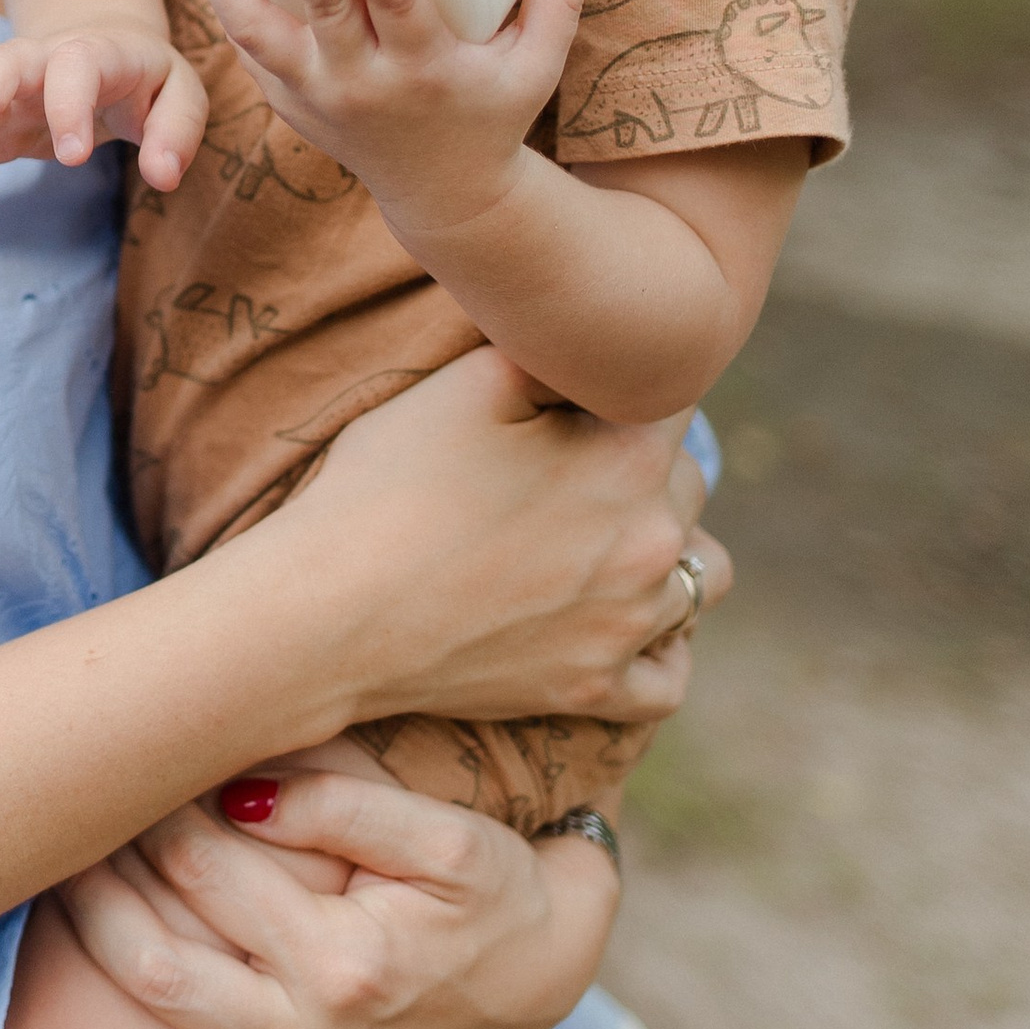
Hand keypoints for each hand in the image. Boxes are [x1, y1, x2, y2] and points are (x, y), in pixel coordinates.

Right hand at [0, 25, 207, 259]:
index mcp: (92, 51)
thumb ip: (177, 130)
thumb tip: (162, 177)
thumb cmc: (145, 77)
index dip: (68, 105)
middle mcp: (37, 64)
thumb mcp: (181, 92)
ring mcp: (5, 95)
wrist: (104, 45)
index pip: (74, 66)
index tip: (72, 158)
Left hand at [0, 757, 621, 1028]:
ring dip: (74, 938)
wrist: (544, 975)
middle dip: (103, 856)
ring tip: (25, 870)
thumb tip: (230, 791)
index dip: (156, 796)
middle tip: (66, 793)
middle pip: (158, 935)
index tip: (124, 745)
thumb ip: (343, 805)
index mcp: (345, 962)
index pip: (209, 860)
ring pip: (149, 1008)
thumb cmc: (494, 889)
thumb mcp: (446, 836)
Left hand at [197, 0, 592, 235]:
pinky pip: (246, 46)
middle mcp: (362, 86)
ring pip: (256, 32)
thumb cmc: (493, 115)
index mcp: (425, 71)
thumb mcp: (537, 68)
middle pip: (321, 10)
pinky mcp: (287, 101)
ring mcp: (316, 97)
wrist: (442, 197)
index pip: (394, 7)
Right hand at [274, 343, 726, 727]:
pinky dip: (659, 648)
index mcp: (632, 458)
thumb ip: (558, 350)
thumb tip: (599, 340)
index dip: (622, 388)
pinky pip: (670, 676)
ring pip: (701, 577)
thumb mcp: (470, 381)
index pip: (672, 398)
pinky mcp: (593, 688)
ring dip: (666, 552)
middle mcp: (653, 544)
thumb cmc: (388, 487)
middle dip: (643, 466)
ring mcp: (628, 625)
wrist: (328, 613)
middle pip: (690, 484)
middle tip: (565, 464)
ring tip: (601, 540)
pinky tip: (621, 620)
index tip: (578, 395)